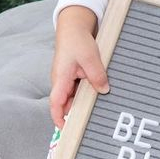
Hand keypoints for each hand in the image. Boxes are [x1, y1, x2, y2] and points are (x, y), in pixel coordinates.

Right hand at [49, 6, 109, 127]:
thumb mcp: (90, 58)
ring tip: (97, 110)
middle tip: (90, 124)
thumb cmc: (77, 41)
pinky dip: (86, 94)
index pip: (55, 104)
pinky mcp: (73, 78)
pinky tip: (98, 94)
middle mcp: (61, 82)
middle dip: (75, 114)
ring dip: (83, 103)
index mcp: (60, 79)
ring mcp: (66, 81)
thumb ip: (97, 75)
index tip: (66, 130)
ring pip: (74, 98)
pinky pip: (78, 91)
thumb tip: (104, 91)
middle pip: (66, 105)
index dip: (59, 118)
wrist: (73, 28)